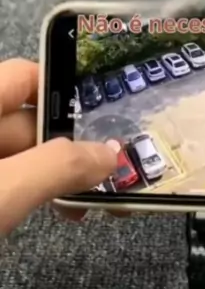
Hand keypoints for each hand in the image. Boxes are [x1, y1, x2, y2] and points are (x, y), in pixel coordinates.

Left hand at [0, 58, 116, 234]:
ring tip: (91, 203)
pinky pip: (6, 184)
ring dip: (56, 177)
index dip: (66, 89)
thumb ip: (57, 168)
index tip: (105, 115)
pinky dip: (31, 196)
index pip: (25, 76)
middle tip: (110, 173)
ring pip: (17, 159)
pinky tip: (57, 213)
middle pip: (26, 122)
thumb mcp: (4, 190)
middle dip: (71, 146)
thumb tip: (107, 154)